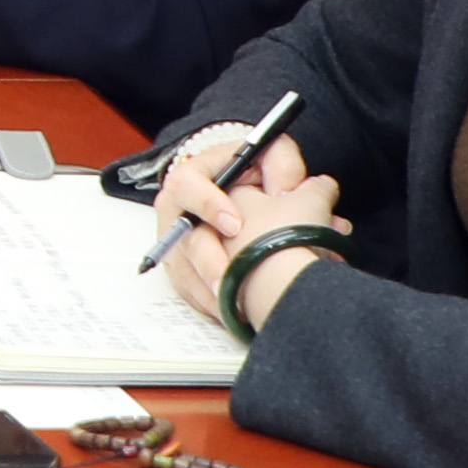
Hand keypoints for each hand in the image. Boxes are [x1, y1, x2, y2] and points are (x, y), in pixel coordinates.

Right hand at [154, 128, 345, 324]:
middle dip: (210, 265)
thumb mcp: (268, 154)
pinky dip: (219, 306)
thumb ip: (282, 162)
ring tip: (242, 307)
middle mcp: (177, 214)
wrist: (235, 195)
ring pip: (188, 275)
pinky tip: (242, 313)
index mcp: (191, 179)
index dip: (209, 205)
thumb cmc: (248, 174)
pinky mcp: (183, 272)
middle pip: (185, 241)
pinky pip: (194, 295)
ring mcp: (177, 246)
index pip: (188, 187)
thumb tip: (290, 186)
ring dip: (216, 293)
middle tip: (230, 281)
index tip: (234, 224)